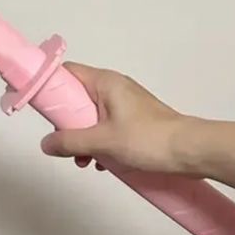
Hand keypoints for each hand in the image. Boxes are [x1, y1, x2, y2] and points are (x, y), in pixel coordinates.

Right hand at [40, 62, 185, 173]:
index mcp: (105, 81)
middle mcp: (114, 86)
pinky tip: (103, 163)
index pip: (67, 72)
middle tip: (65, 143)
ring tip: (85, 161)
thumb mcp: (104, 141)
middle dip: (67, 122)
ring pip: (92, 114)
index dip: (50, 86)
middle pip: (77, 96)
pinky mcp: (136, 119)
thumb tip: (45, 144)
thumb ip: (71, 141)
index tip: (41, 108)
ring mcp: (126, 103)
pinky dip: (100, 140)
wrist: (194, 151)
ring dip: (83, 136)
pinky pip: (107, 124)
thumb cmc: (148, 139)